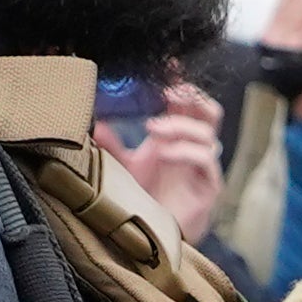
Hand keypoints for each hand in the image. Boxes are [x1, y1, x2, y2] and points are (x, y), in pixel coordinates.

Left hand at [125, 75, 226, 242]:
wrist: (154, 237)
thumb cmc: (144, 199)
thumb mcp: (123, 166)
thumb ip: (111, 145)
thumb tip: (93, 123)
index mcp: (177, 138)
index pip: (186, 103)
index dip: (181, 82)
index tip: (169, 65)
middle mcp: (193, 148)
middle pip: (208, 111)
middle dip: (190, 97)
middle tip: (166, 93)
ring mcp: (203, 167)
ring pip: (208, 132)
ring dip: (180, 125)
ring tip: (154, 129)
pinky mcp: (209, 186)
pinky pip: (205, 159)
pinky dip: (184, 151)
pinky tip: (164, 153)